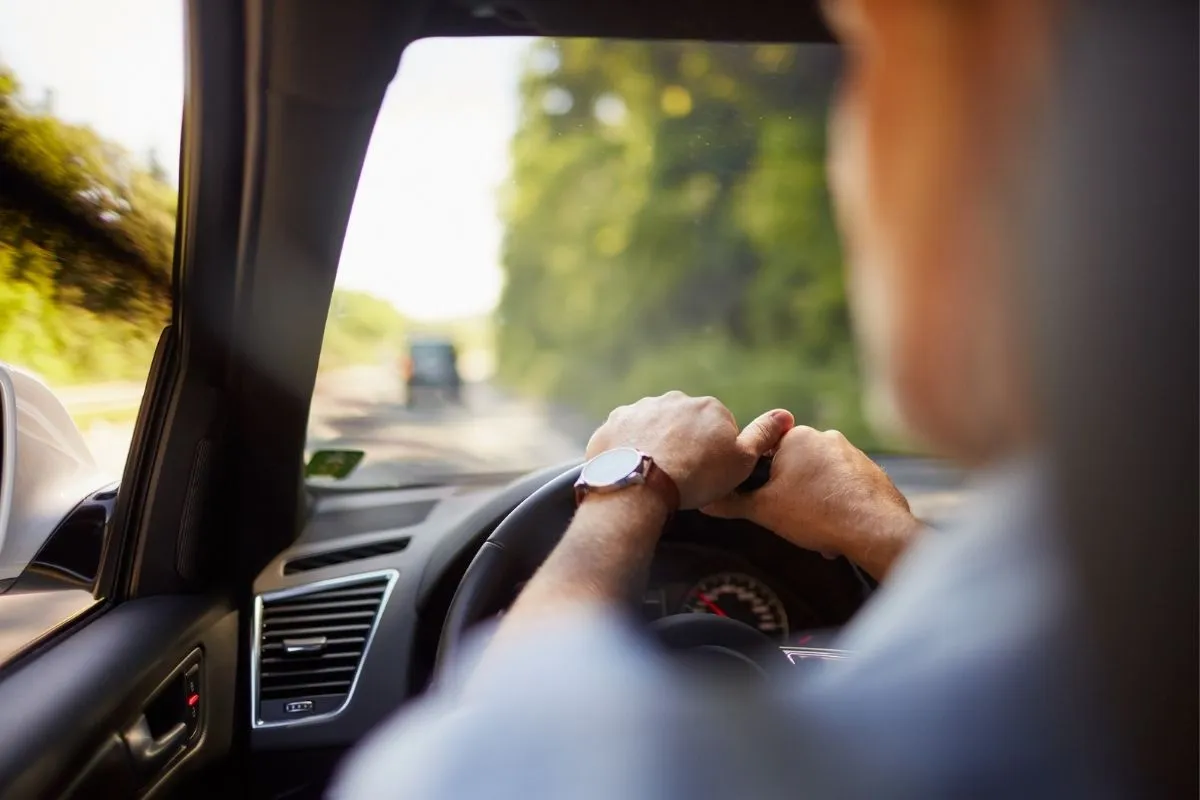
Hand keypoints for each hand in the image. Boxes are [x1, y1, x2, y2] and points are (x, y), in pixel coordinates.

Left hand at [586, 392, 794, 508]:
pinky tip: (632, 468)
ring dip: (655, 443)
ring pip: (654, 426)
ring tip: (654, 474)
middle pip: (684, 423)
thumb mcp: (741, 462)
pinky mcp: (613, 422)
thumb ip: (763, 436)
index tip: (706, 472)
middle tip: (680, 475)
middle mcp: (674, 399)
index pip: (717, 427)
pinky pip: (625, 434)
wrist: (640, 485)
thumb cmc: (696, 477)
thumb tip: (786, 414)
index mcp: (708, 406)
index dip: (714, 452)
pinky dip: (628, 448)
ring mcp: (640, 407)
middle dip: (683, 443)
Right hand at [704, 426, 920, 578]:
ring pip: (822, 479)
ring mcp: (853, 453)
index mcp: (797, 438)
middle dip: (794, 494)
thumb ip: (732, 503)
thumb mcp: (764, 510)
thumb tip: (705, 501)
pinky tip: (839, 528)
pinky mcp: (872, 471)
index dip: (766, 480)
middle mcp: (826, 437)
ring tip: (818, 530)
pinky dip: (839, 504)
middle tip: (794, 521)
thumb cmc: (816, 514)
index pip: (768, 452)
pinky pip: (846, 486)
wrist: (873, 529)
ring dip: (817, 502)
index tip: (770, 500)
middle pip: (797, 467)